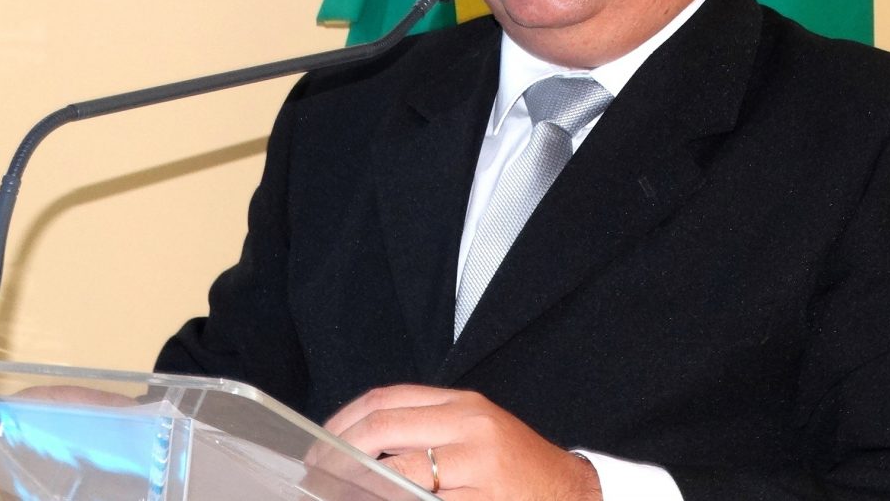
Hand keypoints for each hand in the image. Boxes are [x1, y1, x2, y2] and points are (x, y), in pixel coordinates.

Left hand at [324, 384, 600, 500]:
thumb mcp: (474, 434)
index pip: (386, 400)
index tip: (318, 446)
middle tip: (316, 476)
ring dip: (356, 485)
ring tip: (337, 493)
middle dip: (337, 454)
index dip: (342, 422)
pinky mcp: (482, 500)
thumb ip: (424, 431)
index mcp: (463, 404)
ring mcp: (477, 466)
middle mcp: (469, 426)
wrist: (573, 494)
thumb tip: (359, 447)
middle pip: (382, 428)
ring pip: (396, 472)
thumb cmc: (517, 469)